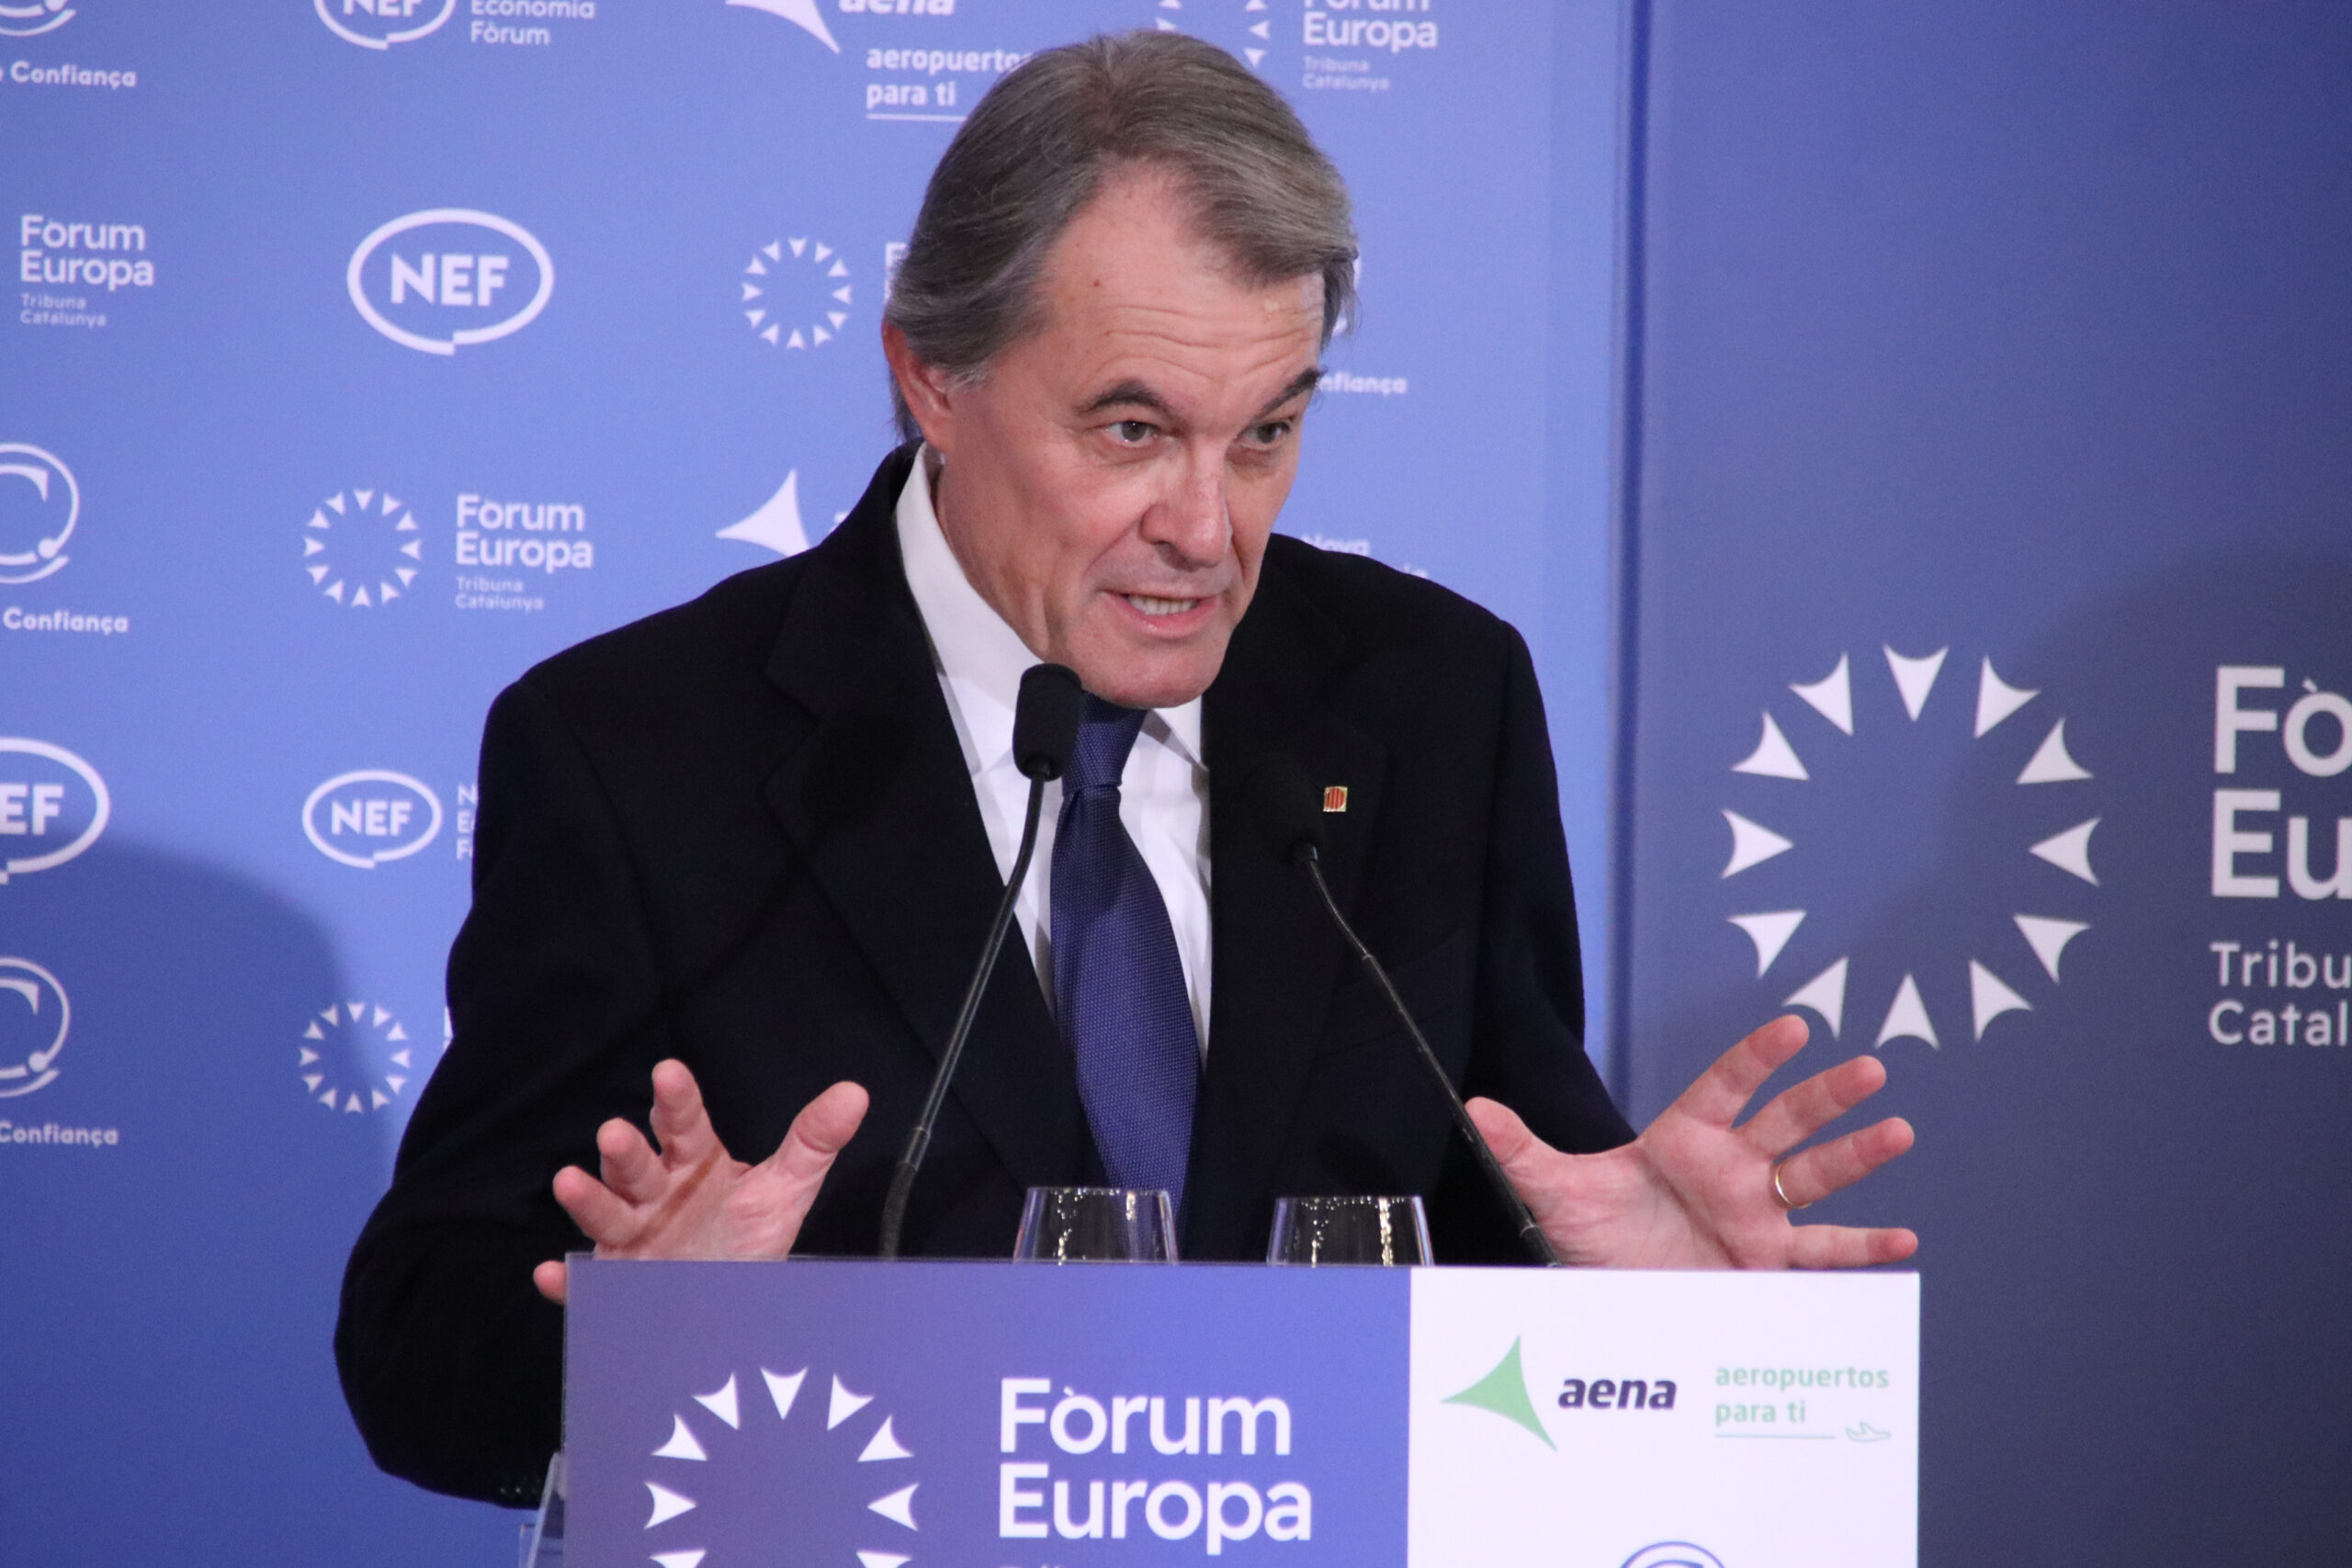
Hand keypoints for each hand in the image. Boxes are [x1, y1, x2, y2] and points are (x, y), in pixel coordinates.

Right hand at [532, 1061, 868, 1302]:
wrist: (724, 1300)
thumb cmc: (747, 1236)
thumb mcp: (784, 1191)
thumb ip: (812, 1142)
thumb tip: (855, 1093)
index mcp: (693, 1165)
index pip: (684, 1125)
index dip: (677, 1100)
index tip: (669, 1072)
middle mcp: (655, 1196)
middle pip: (637, 1167)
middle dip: (626, 1151)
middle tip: (614, 1133)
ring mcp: (631, 1239)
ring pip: (605, 1215)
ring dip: (587, 1199)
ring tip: (569, 1180)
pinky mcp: (615, 1285)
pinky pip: (587, 1287)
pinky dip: (569, 1284)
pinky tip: (553, 1275)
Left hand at [1467, 1014, 1916, 1269]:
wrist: (1612, 1293)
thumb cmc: (1592, 1233)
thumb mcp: (1554, 1191)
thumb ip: (1521, 1149)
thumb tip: (1475, 1108)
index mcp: (1685, 1137)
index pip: (1725, 1086)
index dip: (1756, 1058)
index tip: (1793, 1027)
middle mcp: (1730, 1167)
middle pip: (1786, 1121)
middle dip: (1826, 1096)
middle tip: (1869, 1067)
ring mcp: (1756, 1211)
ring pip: (1815, 1176)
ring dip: (1858, 1155)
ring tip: (1898, 1130)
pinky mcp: (1768, 1260)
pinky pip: (1823, 1252)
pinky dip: (1863, 1249)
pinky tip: (1903, 1240)